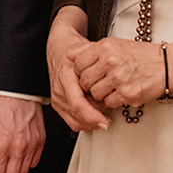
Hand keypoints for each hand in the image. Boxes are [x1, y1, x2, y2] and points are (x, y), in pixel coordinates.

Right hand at [46, 10, 108, 131]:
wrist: (58, 49)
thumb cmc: (73, 50)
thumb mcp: (90, 56)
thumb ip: (101, 72)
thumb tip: (115, 88)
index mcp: (66, 78)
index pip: (77, 103)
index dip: (91, 115)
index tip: (104, 121)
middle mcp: (59, 92)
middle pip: (77, 117)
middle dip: (95, 119)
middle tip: (108, 115)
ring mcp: (57, 100)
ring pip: (75, 123)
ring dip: (91, 122)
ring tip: (102, 113)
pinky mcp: (59, 106)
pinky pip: (73, 122)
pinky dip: (86, 122)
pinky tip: (95, 116)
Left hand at [70, 36, 166, 108]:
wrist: (169, 65)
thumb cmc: (143, 56)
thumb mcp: (115, 44)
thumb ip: (91, 50)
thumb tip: (70, 55)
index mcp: (105, 47)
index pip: (77, 62)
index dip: (81, 70)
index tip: (89, 72)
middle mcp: (110, 61)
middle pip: (84, 80)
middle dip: (90, 84)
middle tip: (101, 82)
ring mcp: (118, 78)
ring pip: (95, 93)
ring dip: (102, 94)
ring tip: (113, 87)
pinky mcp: (127, 93)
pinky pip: (109, 102)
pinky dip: (114, 100)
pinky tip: (122, 92)